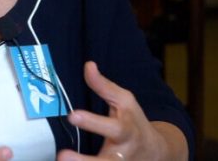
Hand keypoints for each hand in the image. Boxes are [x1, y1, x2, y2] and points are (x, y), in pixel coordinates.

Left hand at [56, 62, 185, 160]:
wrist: (155, 152)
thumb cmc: (134, 122)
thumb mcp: (125, 101)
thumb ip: (104, 86)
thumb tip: (88, 66)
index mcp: (127, 132)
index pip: (112, 128)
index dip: (93, 122)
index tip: (73, 115)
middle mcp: (122, 155)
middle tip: (62, 155)